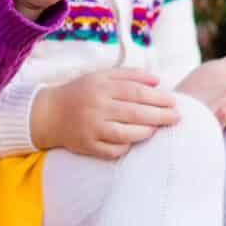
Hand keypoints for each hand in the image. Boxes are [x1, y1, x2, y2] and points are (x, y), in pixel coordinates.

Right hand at [32, 69, 181, 160]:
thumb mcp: (101, 76)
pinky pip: (112, 150)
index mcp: (101, 87)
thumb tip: (158, 81)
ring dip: (146, 132)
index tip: (174, 102)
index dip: (158, 98)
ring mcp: (91, 128)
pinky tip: (134, 140)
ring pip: (125, 134)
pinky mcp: (86, 146)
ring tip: (157, 129)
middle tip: (177, 117)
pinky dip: (126, 147)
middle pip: (135, 113)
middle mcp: (96, 107)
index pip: (136, 92)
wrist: (48, 113)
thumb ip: (130, 75)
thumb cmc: (81, 93)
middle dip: (160, 116)